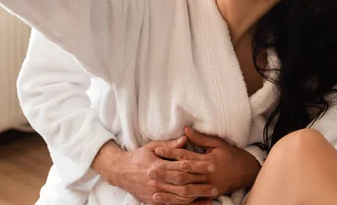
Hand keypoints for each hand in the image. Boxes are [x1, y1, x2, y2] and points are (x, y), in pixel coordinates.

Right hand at [93, 138, 217, 204]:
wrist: (120, 172)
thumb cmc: (138, 157)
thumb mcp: (151, 147)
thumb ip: (170, 145)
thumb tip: (186, 139)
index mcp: (158, 165)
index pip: (183, 165)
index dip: (198, 166)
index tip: (212, 164)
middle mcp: (157, 181)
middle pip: (184, 183)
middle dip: (201, 184)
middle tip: (216, 183)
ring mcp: (155, 193)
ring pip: (180, 197)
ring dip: (197, 197)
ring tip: (211, 195)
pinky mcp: (154, 201)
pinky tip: (198, 204)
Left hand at [151, 127, 260, 202]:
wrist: (247, 172)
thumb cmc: (231, 155)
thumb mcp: (217, 143)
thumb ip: (200, 138)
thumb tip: (184, 130)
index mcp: (207, 160)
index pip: (186, 156)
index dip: (171, 153)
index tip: (157, 150)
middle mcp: (207, 175)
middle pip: (183, 174)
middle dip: (166, 173)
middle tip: (149, 171)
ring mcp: (208, 187)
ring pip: (186, 190)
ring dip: (169, 190)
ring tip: (154, 189)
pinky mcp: (209, 195)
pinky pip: (193, 200)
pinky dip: (180, 201)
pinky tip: (168, 201)